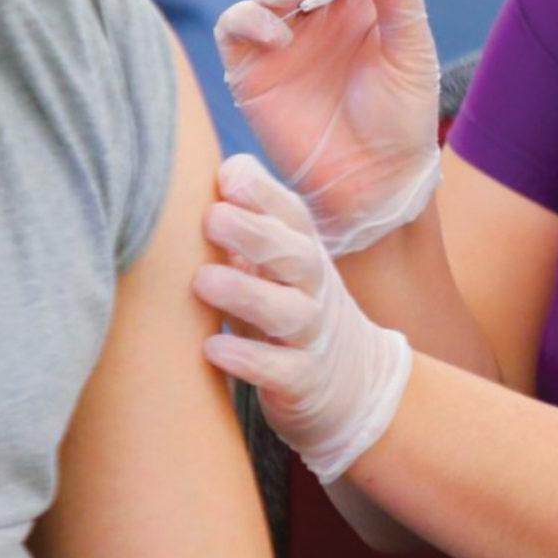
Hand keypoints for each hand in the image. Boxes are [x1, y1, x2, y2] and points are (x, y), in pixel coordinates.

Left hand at [197, 157, 412, 483]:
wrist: (355, 383)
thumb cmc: (291, 310)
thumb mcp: (275, 265)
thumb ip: (246, 226)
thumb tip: (209, 174)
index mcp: (303, 251)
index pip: (291, 214)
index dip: (263, 192)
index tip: (228, 175)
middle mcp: (314, 288)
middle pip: (294, 254)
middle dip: (256, 233)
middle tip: (211, 218)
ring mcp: (313, 336)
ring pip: (289, 312)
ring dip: (247, 293)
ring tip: (203, 281)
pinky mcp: (304, 382)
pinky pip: (281, 370)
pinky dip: (249, 359)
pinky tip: (213, 348)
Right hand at [214, 0, 440, 255]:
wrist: (374, 183)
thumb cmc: (399, 120)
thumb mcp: (412, 59)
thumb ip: (402, 6)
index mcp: (364, 2)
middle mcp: (322, 12)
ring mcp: (284, 36)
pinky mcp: (252, 67)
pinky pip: (236, 26)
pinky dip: (250, 18)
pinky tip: (278, 33)